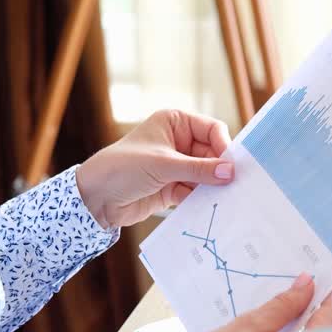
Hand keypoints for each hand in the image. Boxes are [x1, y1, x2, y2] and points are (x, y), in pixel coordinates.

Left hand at [74, 110, 232, 229]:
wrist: (96, 198)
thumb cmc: (123, 167)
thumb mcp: (164, 164)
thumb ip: (199, 169)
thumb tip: (231, 171)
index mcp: (175, 123)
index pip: (211, 129)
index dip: (223, 146)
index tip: (232, 165)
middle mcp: (178, 142)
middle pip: (212, 154)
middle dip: (220, 170)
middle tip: (234, 186)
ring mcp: (176, 166)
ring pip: (206, 175)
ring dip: (212, 186)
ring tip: (225, 199)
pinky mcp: (173, 187)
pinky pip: (196, 191)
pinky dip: (202, 199)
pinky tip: (209, 208)